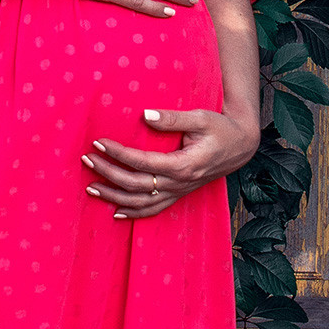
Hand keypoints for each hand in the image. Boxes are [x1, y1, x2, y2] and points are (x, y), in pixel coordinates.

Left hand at [82, 106, 260, 218]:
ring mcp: (179, 192)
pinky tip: (116, 213)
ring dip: (114, 197)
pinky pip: (154, 210)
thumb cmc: (221, 129)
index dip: (118, 154)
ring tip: (91, 187)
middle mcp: (179, 183)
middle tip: (87, 159)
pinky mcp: (179, 194)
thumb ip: (173, 119)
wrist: (241, 146)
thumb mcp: (200, 118)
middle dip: (108, 173)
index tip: (99, 142)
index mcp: (183, 165)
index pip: (142, 162)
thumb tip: (146, 115)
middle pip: (136, 184)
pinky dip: (134, 213)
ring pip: (141, 202)